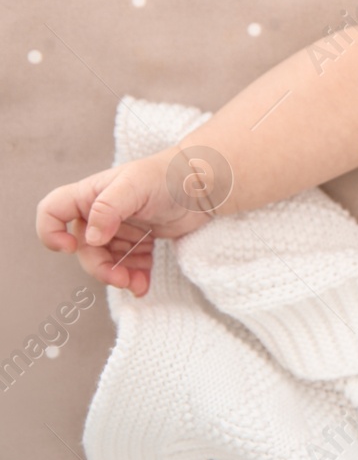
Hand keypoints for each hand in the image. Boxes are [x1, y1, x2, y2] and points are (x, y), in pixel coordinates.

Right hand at [35, 150, 217, 296]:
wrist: (205, 185)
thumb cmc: (167, 174)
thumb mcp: (135, 185)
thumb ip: (108, 208)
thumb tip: (88, 239)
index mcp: (90, 195)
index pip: (52, 212)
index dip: (49, 232)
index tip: (70, 247)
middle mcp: (100, 214)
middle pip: (83, 249)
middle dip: (100, 267)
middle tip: (121, 279)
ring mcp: (119, 229)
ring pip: (106, 261)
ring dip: (118, 276)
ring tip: (138, 284)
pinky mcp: (138, 242)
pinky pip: (128, 265)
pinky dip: (134, 276)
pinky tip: (144, 284)